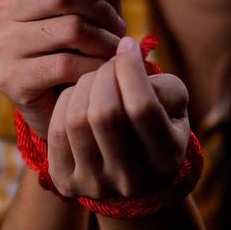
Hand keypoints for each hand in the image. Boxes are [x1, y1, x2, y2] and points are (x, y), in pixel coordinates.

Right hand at [0, 0, 126, 140]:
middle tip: (118, 27)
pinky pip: (65, 63)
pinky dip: (95, 66)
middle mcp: (2, 11)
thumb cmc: (83, 45)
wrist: (70, 102)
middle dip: (100, 9)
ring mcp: (2, 45)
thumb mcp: (99, 6)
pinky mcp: (11, 78)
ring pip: (69, 28)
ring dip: (104, 40)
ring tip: (115, 50)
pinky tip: (103, 70)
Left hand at [46, 35, 193, 202]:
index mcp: (165, 158)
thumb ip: (163, 84)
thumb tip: (126, 58)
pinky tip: (79, 96)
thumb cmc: (156, 124)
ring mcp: (95, 184)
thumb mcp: (173, 106)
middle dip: (104, 75)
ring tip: (94, 78)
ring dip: (84, 87)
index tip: (126, 45)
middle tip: (108, 61)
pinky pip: (56, 131)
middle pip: (105, 114)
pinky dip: (66, 104)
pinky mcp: (65, 182)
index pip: (142, 107)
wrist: (131, 171)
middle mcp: (130, 179)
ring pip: (77, 120)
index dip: (130, 69)